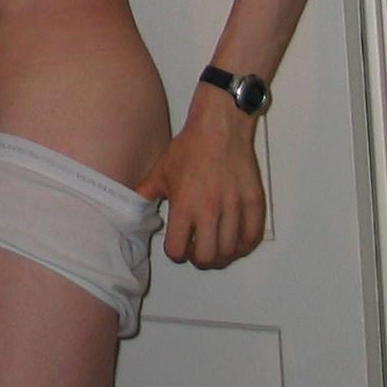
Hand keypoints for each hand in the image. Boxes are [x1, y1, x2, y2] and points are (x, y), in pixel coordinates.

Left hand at [138, 105, 265, 269]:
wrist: (220, 127)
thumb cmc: (191, 147)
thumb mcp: (161, 171)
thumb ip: (146, 193)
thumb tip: (133, 207)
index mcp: (184, 205)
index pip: (177, 250)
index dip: (176, 253)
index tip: (178, 247)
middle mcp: (210, 209)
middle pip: (207, 257)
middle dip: (199, 259)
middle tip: (198, 251)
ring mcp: (234, 207)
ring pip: (230, 251)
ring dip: (221, 255)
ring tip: (216, 246)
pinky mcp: (253, 202)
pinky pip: (252, 237)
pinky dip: (244, 246)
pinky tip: (235, 241)